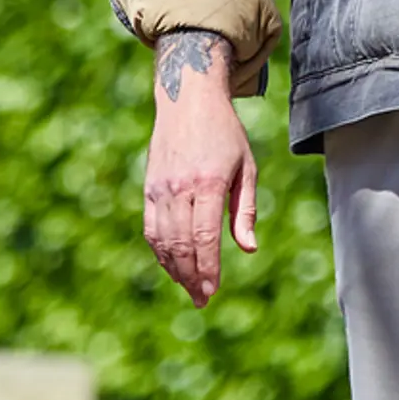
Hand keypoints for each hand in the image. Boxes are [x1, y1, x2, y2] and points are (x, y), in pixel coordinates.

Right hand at [142, 31, 258, 304]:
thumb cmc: (225, 134)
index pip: (205, 236)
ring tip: (190, 289)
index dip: (208, 268)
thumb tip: (248, 249)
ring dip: (175, 270)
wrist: (188, 101)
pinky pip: (151, 228)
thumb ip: (245, 210)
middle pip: (182, 244)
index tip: (213, 291)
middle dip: (192, 277)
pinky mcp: (150, 188)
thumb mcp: (246, 168)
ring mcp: (160, 189)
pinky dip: (160, 252)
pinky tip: (172, 266)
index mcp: (207, 182)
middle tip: (202, 299)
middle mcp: (180, 187)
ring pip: (163, 240)